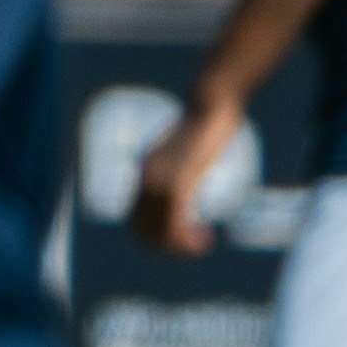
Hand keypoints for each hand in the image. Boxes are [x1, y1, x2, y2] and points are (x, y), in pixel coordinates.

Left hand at [127, 99, 240, 255]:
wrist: (209, 100)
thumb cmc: (205, 122)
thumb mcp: (186, 149)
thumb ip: (178, 168)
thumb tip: (182, 185)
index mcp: (145, 170)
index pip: (136, 220)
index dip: (158, 238)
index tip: (184, 237)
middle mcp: (147, 176)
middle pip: (144, 231)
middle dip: (170, 246)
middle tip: (197, 245)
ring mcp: (160, 178)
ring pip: (160, 231)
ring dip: (182, 246)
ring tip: (203, 242)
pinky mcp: (178, 180)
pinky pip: (175, 222)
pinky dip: (188, 239)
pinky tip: (207, 236)